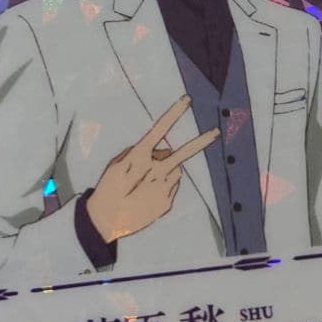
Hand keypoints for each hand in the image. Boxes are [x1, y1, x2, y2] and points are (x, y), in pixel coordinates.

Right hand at [86, 95, 220, 242]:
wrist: (105, 220)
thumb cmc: (109, 187)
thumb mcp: (117, 163)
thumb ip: (139, 151)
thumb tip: (163, 151)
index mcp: (138, 156)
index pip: (159, 129)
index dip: (174, 113)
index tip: (187, 100)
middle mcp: (154, 171)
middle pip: (183, 153)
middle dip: (201, 142)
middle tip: (217, 133)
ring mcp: (163, 188)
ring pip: (175, 169)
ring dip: (168, 169)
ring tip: (147, 181)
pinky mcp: (167, 202)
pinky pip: (172, 185)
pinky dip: (165, 185)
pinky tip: (148, 193)